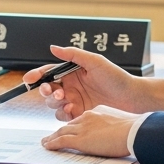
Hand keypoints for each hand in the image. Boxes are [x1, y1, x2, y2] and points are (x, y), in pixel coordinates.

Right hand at [25, 45, 163, 120]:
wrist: (133, 98)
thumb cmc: (117, 78)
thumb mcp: (95, 62)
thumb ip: (73, 54)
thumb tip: (53, 48)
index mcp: (72, 72)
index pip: (49, 72)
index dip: (38, 75)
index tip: (30, 78)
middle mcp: (71, 86)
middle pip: (48, 89)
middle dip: (46, 90)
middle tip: (53, 91)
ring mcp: (74, 101)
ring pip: (52, 104)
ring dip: (54, 102)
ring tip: (66, 100)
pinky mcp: (79, 114)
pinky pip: (63, 116)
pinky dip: (64, 113)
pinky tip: (72, 108)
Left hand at [41, 105, 139, 157]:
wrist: (134, 131)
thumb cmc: (134, 129)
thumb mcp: (122, 123)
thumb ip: (114, 126)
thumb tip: (119, 134)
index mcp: (98, 112)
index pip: (81, 119)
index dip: (74, 125)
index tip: (71, 130)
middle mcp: (87, 117)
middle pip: (69, 124)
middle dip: (61, 130)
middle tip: (53, 135)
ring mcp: (82, 128)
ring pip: (62, 131)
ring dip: (52, 137)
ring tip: (46, 141)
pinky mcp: (80, 140)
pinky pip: (61, 141)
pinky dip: (52, 143)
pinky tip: (47, 146)